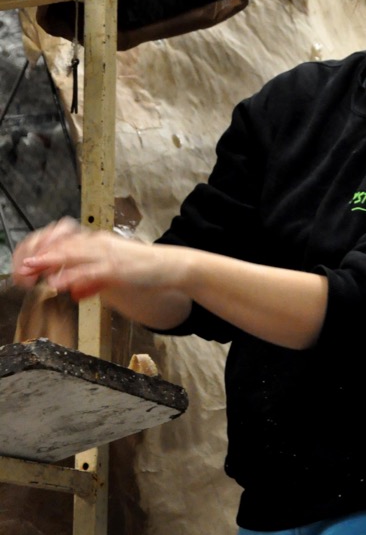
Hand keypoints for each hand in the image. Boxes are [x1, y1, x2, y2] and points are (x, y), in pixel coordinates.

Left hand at [12, 220, 175, 302]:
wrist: (173, 266)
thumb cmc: (146, 270)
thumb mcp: (115, 274)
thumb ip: (94, 282)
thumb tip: (75, 292)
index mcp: (100, 243)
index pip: (67, 243)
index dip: (47, 251)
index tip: (29, 261)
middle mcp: (101, 244)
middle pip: (65, 247)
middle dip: (43, 256)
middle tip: (23, 265)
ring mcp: (109, 255)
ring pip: (73, 256)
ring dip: (51, 262)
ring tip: (32, 269)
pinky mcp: (117, 268)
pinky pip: (89, 271)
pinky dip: (72, 276)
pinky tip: (58, 281)